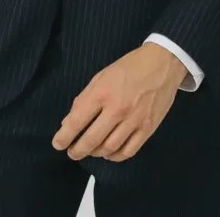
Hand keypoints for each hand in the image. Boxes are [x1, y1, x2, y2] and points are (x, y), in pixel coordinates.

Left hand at [51, 42, 187, 161]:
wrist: (162, 63)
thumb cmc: (129, 67)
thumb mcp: (101, 76)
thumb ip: (85, 99)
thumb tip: (69, 122)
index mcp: (102, 92)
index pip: (77, 121)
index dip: (64, 136)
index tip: (57, 144)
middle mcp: (117, 108)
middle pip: (92, 140)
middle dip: (77, 150)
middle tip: (72, 152)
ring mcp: (134, 120)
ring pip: (109, 148)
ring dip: (95, 153)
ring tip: (90, 150)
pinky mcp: (148, 128)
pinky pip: (128, 151)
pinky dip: (115, 156)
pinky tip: (109, 152)